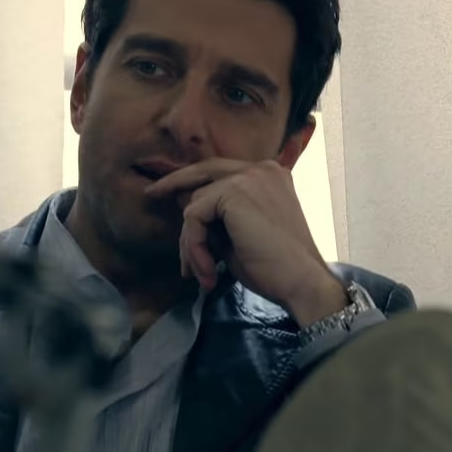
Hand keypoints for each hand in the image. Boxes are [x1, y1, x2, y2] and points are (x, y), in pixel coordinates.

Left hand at [144, 158, 346, 325]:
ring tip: (202, 273)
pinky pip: (194, 217)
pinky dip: (193, 246)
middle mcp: (261, 169)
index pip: (220, 170)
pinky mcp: (235, 193)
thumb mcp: (241, 235)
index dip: (191, 179)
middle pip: (204, 171)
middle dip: (173, 182)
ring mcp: (248, 178)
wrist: (301, 281)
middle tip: (150, 194)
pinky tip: (209, 271)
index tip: (166, 189)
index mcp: (268, 176)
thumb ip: (218, 218)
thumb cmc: (276, 268)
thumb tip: (186, 210)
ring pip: (196, 204)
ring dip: (191, 243)